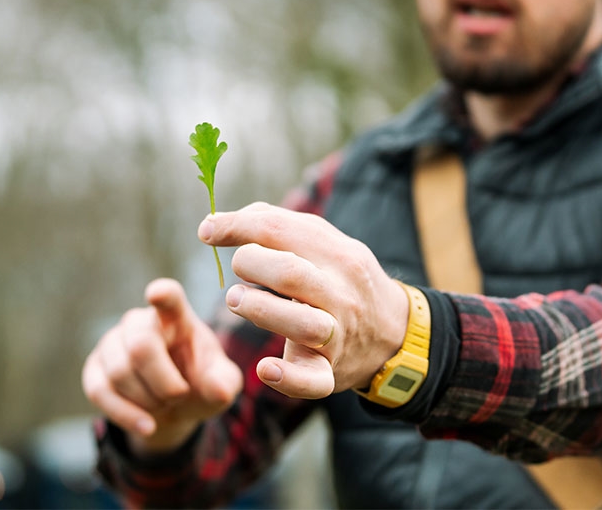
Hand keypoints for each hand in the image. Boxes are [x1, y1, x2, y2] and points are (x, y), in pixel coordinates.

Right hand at [81, 278, 242, 454]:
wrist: (173, 407)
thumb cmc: (200, 384)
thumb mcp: (221, 385)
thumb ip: (225, 384)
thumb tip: (218, 390)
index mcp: (176, 317)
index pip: (170, 298)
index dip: (163, 294)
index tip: (157, 293)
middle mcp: (140, 322)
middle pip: (141, 346)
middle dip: (164, 383)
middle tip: (180, 395)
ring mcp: (113, 343)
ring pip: (120, 373)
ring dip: (148, 400)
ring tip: (164, 404)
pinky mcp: (95, 368)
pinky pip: (100, 392)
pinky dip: (127, 415)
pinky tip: (148, 425)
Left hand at [198, 202, 407, 399]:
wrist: (394, 332)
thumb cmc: (341, 279)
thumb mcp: (325, 243)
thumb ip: (279, 226)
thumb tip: (222, 221)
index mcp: (337, 254)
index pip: (280, 230)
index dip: (235, 227)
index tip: (207, 230)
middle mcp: (340, 292)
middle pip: (289, 273)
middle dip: (250, 264)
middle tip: (237, 269)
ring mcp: (338, 334)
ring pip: (301, 323)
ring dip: (259, 310)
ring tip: (236, 300)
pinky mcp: (331, 371)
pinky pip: (313, 380)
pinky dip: (288, 378)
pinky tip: (265, 369)